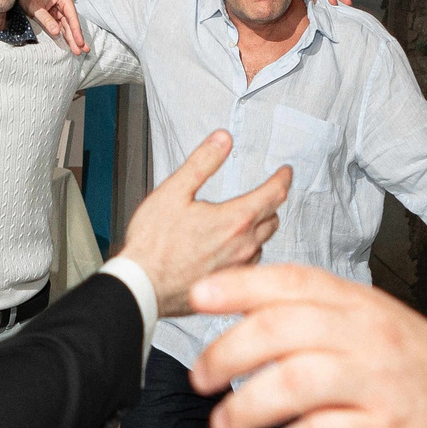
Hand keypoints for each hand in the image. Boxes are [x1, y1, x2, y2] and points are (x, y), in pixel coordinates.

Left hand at [21, 0, 88, 53]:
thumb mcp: (35, 7)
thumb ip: (46, 20)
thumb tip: (57, 32)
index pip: (72, 16)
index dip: (76, 31)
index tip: (80, 42)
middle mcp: (64, 2)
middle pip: (71, 22)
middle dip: (76, 37)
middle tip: (84, 50)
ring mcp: (60, 7)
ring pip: (67, 25)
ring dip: (72, 37)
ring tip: (78, 50)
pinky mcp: (55, 12)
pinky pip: (61, 25)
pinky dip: (64, 34)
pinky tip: (70, 43)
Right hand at [118, 130, 289, 316]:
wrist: (141, 287)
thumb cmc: (152, 245)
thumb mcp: (174, 191)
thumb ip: (203, 162)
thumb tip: (222, 140)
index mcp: (234, 220)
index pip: (275, 194)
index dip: (283, 178)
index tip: (285, 172)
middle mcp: (243, 246)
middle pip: (273, 219)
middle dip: (271, 202)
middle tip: (266, 193)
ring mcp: (238, 268)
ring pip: (263, 243)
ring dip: (259, 228)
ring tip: (247, 220)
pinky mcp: (229, 284)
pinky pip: (250, 264)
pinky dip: (247, 250)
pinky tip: (231, 247)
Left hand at [188, 265, 426, 427]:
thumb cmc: (423, 372)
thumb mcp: (377, 323)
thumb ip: (320, 316)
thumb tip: (247, 319)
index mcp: (361, 305)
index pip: (292, 281)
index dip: (238, 285)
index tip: (198, 296)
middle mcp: (369, 338)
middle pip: (280, 331)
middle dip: (227, 353)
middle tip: (202, 376)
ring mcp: (379, 386)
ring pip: (293, 383)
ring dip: (245, 407)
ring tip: (223, 425)